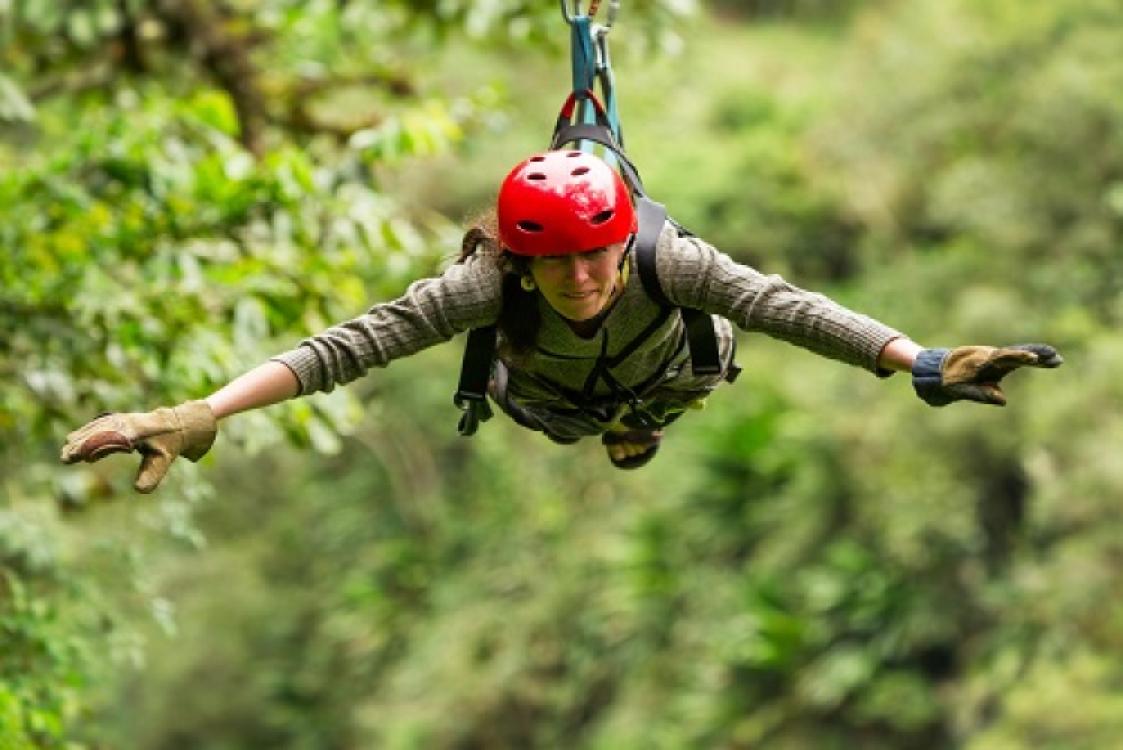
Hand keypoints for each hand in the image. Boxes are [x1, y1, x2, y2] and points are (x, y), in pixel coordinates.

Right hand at [60, 400, 216, 492]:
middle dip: (82, 444)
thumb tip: (139, 490)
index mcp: (138, 430)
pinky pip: (99, 425)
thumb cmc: (169, 443)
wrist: (177, 423)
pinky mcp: (119, 420)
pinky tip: (73, 439)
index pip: (112, 439)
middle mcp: (127, 422)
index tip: (81, 457)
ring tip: (66, 453)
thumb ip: (152, 474)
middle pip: (100, 432)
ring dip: (80, 438)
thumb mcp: (164, 460)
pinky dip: (86, 432)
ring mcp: (122, 419)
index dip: (96, 446)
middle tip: (65, 458)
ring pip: (97, 427)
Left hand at [911, 344, 1062, 406]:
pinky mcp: (998, 361)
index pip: (1002, 359)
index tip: (1032, 358)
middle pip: (1015, 353)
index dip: (1018, 358)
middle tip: (1054, 357)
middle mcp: (991, 356)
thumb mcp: (960, 390)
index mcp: (981, 362)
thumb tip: (1002, 400)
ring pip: (1019, 354)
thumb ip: (979, 394)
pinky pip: (1018, 358)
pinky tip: (1050, 361)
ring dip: (1038, 355)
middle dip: (1034, 355)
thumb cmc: (949, 381)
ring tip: (1058, 359)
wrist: (938, 368)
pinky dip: (1032, 359)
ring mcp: (995, 357)